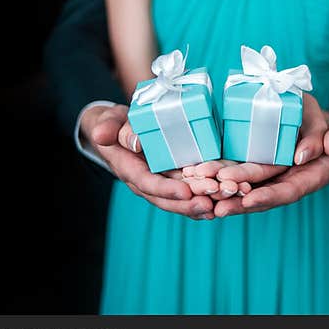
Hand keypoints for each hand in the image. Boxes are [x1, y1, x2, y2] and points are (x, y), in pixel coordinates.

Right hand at [80, 105, 215, 219]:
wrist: (116, 130)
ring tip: (219, 205)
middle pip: (166, 199)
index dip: (166, 190)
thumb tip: (110, 136)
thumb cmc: (113, 125)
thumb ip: (109, 128)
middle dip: (188, 203)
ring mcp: (159, 182)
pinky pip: (186, 193)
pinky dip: (201, 198)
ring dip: (198, 204)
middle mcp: (145, 181)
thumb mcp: (109, 122)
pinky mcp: (170, 179)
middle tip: (211, 203)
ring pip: (178, 199)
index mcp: (129, 169)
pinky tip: (220, 202)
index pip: (148, 183)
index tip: (185, 192)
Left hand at [183, 92, 326, 207]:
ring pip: (245, 184)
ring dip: (221, 187)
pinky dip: (220, 174)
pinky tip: (199, 172)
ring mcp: (272, 175)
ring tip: (197, 184)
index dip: (267, 197)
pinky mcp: (261, 164)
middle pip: (259, 191)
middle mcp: (286, 181)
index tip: (248, 199)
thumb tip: (326, 148)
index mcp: (308, 180)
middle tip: (212, 192)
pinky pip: (240, 172)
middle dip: (235, 193)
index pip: (286, 192)